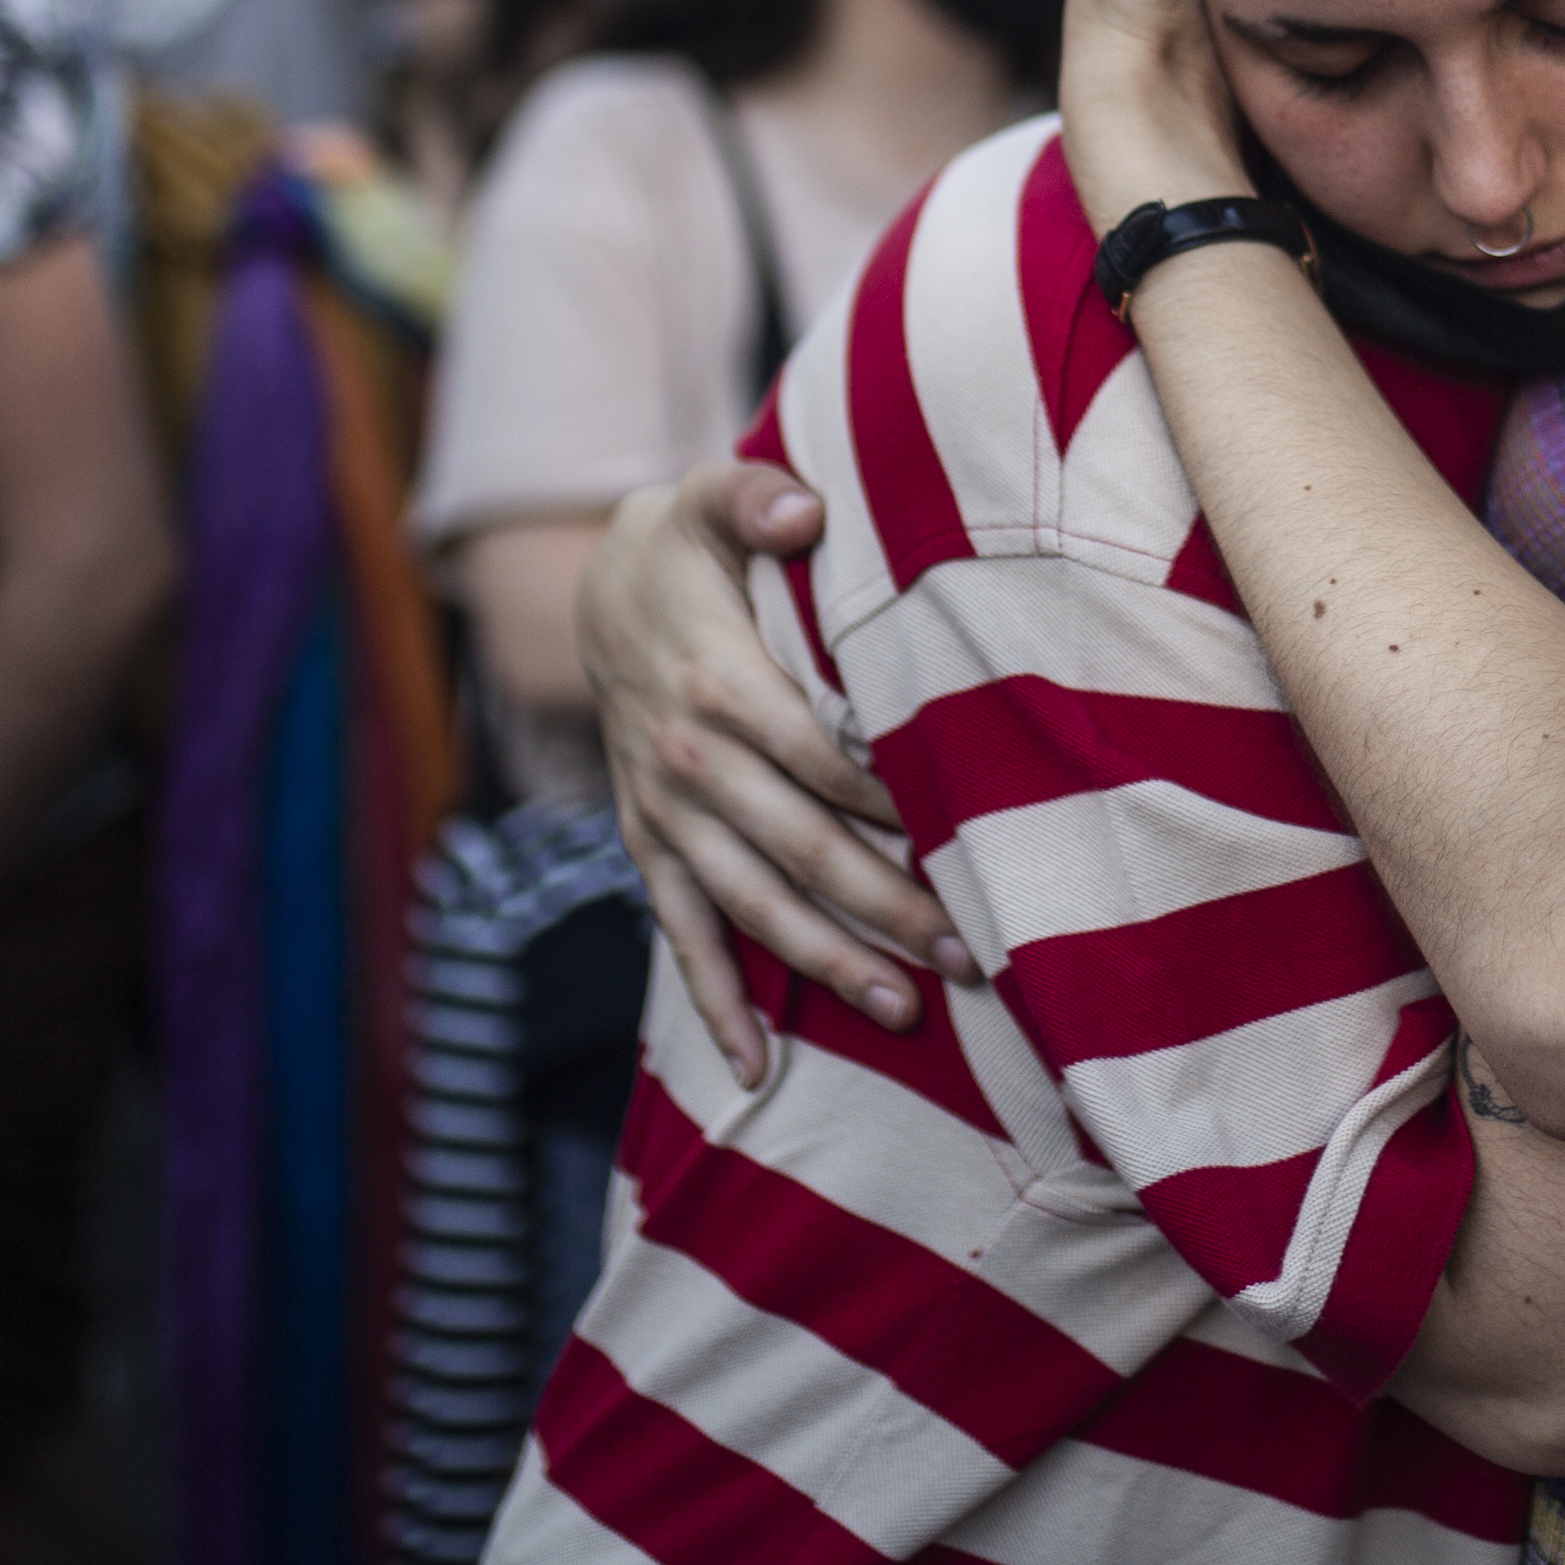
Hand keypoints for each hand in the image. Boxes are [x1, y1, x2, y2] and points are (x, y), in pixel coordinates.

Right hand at [580, 464, 973, 1083]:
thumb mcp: (711, 495)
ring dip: (824, 963)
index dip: (886, 805)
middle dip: (883, 907)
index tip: (962, 843)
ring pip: (750, 905)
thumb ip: (756, 495)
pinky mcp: (649, 846)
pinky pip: (680, 933)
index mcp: (715, 687)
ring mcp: (663, 816)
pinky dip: (714, 1002)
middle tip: (969, 956)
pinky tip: (756, 1069)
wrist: (595, 590)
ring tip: (904, 1012)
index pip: (818, 759)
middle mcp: (685, 765)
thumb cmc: (686, 544)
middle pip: (797, 849)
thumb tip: (803, 509)